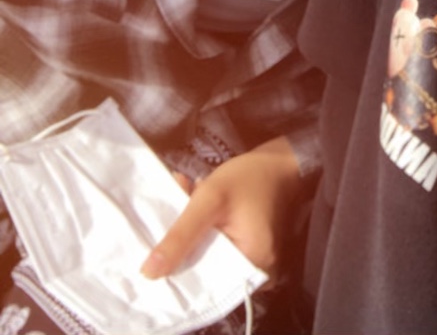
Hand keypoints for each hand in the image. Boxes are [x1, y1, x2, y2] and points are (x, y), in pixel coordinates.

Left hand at [141, 137, 302, 281]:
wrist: (280, 159)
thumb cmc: (249, 177)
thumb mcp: (210, 200)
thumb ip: (181, 236)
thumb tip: (149, 274)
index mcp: (255, 266)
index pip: (206, 283)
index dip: (179, 270)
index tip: (156, 252)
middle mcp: (259, 271)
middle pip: (207, 269)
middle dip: (185, 244)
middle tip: (170, 214)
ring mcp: (256, 259)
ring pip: (211, 256)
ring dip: (193, 232)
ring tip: (184, 197)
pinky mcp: (251, 247)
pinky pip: (221, 247)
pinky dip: (206, 230)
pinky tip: (195, 201)